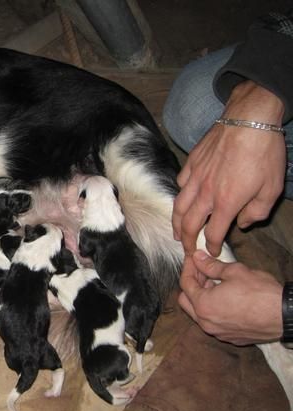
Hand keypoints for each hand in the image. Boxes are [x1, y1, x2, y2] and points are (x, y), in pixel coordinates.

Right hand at [173, 81, 285, 255]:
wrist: (249, 120)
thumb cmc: (264, 153)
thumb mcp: (272, 188)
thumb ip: (257, 212)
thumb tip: (243, 223)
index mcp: (226, 203)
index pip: (212, 233)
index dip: (211, 246)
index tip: (212, 251)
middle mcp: (206, 193)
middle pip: (188, 224)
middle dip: (186, 241)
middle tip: (186, 249)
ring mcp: (195, 177)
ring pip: (178, 206)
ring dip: (176, 223)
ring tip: (176, 231)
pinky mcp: (191, 163)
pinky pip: (180, 184)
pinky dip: (180, 195)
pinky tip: (183, 197)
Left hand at [179, 250, 282, 344]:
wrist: (285, 316)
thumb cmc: (261, 293)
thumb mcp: (235, 272)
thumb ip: (211, 266)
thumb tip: (198, 258)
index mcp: (203, 305)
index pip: (185, 284)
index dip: (188, 268)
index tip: (193, 258)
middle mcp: (206, 323)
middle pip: (186, 301)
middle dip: (191, 284)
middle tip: (202, 271)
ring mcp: (218, 332)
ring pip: (199, 313)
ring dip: (202, 297)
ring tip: (215, 283)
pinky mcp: (230, 337)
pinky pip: (213, 322)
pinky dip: (213, 309)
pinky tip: (225, 298)